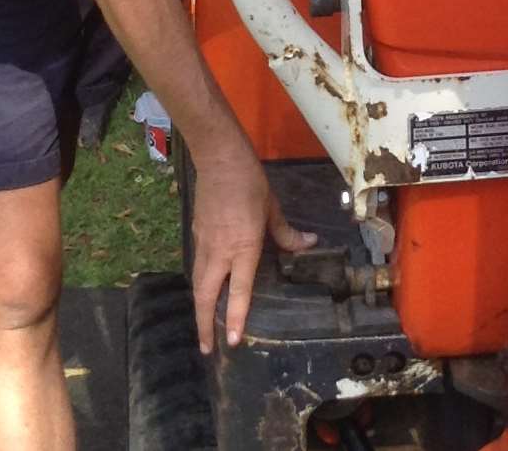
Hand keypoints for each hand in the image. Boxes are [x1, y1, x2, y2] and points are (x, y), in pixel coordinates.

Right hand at [189, 144, 315, 352]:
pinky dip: (201, 284)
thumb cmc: (250, 182)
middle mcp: (219, 251)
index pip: (239, 290)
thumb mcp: (272, 207)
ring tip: (205, 328)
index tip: (233, 340)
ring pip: (199, 284)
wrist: (218, 158)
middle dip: (204, 325)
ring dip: (200, 308)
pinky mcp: (197, 234)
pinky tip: (206, 291)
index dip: (236, 317)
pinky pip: (198, 267)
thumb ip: (287, 234)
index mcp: (242, 246)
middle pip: (206, 296)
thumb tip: (309, 245)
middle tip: (208, 348)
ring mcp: (204, 243)